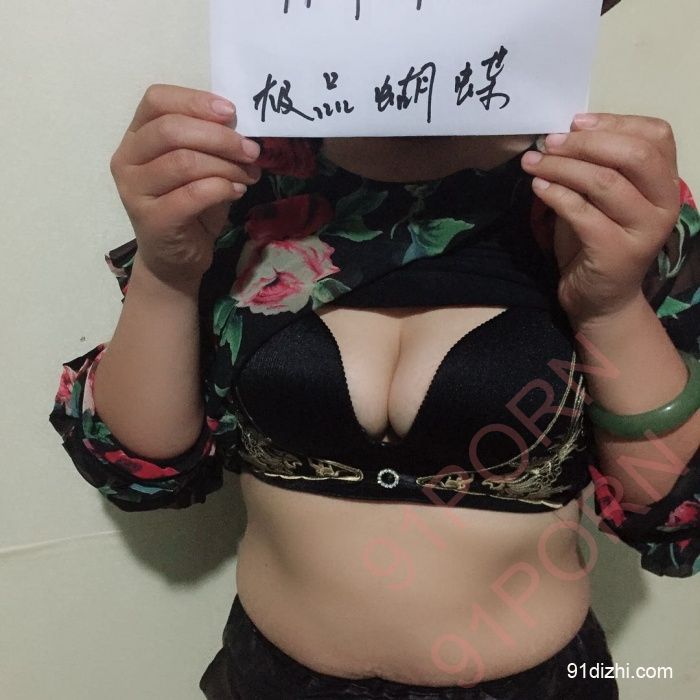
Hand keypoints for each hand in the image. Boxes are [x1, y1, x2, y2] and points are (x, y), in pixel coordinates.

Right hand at [109, 84, 262, 285]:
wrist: (175, 259)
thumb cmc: (190, 207)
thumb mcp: (200, 167)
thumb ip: (210, 143)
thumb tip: (244, 128)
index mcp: (137, 137)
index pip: (157, 100)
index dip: (195, 100)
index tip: (232, 112)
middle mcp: (127, 159)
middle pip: (171, 130)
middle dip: (220, 137)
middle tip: (251, 150)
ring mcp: (134, 190)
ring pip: (184, 161)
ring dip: (226, 166)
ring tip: (249, 175)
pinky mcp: (151, 219)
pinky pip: (192, 194)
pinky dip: (222, 189)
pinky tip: (237, 192)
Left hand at [520, 113, 681, 327]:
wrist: (600, 299)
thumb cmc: (598, 242)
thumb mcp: (602, 199)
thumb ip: (597, 167)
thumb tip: (563, 134)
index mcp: (666, 183)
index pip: (656, 135)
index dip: (614, 121)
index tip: (575, 122)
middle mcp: (664, 205)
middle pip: (634, 154)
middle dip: (586, 143)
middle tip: (549, 143)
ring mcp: (643, 230)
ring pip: (605, 181)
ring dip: (562, 167)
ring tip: (533, 163)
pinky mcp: (616, 252)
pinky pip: (582, 213)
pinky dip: (555, 194)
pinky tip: (537, 188)